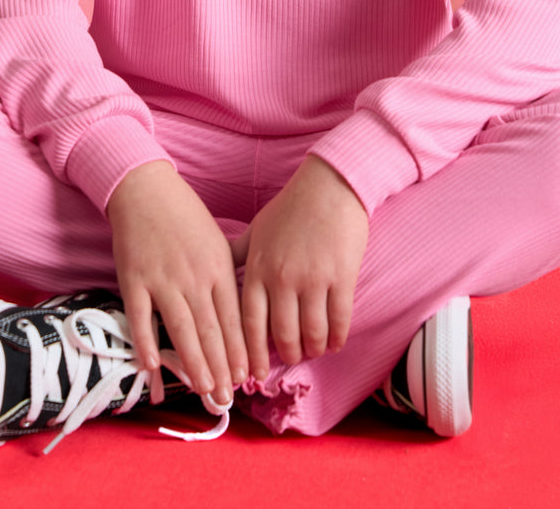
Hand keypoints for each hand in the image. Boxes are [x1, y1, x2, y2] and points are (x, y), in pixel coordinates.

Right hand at [106, 161, 247, 404]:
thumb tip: (247, 307)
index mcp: (218, 267)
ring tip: (201, 390)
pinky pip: (140, 318)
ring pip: (181, 329)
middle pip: (210, 330)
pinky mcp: (134, 279)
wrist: (145, 189)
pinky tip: (152, 367)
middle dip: (220, 368)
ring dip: (192, 364)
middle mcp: (194, 276)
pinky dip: (145, 343)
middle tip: (226, 398)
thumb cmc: (185, 215)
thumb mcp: (219, 240)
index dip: (240, 351)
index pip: (233, 318)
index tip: (246, 378)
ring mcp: (162, 279)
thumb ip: (231, 273)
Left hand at [233, 156, 368, 378]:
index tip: (253, 373)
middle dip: (285, 356)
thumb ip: (239, 255)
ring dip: (313, 349)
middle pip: (282, 335)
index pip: (249, 323)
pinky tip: (334, 343)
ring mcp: (313, 279)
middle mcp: (282, 277)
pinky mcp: (342, 277)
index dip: (251, 353)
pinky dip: (337, 339)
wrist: (331, 185)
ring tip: (313, 351)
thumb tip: (218, 273)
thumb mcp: (258, 229)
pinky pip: (339, 321)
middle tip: (290, 361)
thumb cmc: (292, 207)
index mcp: (258, 267)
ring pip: (312, 333)